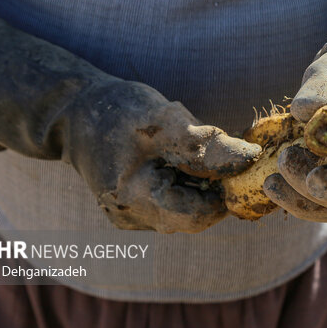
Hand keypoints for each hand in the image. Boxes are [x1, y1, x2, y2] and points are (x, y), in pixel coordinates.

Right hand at [0, 19, 260, 232]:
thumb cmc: (117, 110)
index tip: (238, 160)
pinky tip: (177, 161)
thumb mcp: (163, 118)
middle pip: (193, 216)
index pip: (198, 215)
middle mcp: (130, 217)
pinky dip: (186, 186)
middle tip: (218, 152)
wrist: (75, 112)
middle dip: (213, 187)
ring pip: (184, 211)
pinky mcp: (133, 209)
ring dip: (200, 186)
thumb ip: (205, 143)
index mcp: (132, 199)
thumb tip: (251, 158)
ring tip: (191, 152)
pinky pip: (171, 206)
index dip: (225, 191)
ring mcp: (130, 216)